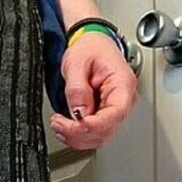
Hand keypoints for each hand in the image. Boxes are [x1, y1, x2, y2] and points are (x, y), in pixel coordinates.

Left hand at [50, 34, 137, 149]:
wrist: (92, 44)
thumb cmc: (90, 49)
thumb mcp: (77, 62)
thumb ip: (77, 88)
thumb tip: (79, 112)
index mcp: (123, 85)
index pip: (115, 114)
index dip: (94, 126)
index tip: (74, 126)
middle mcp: (123, 101)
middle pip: (106, 130)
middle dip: (80, 133)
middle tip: (58, 124)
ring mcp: (114, 109)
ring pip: (100, 136)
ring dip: (77, 137)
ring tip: (59, 126)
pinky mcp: (103, 114)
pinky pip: (93, 132)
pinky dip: (78, 135)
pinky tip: (65, 128)